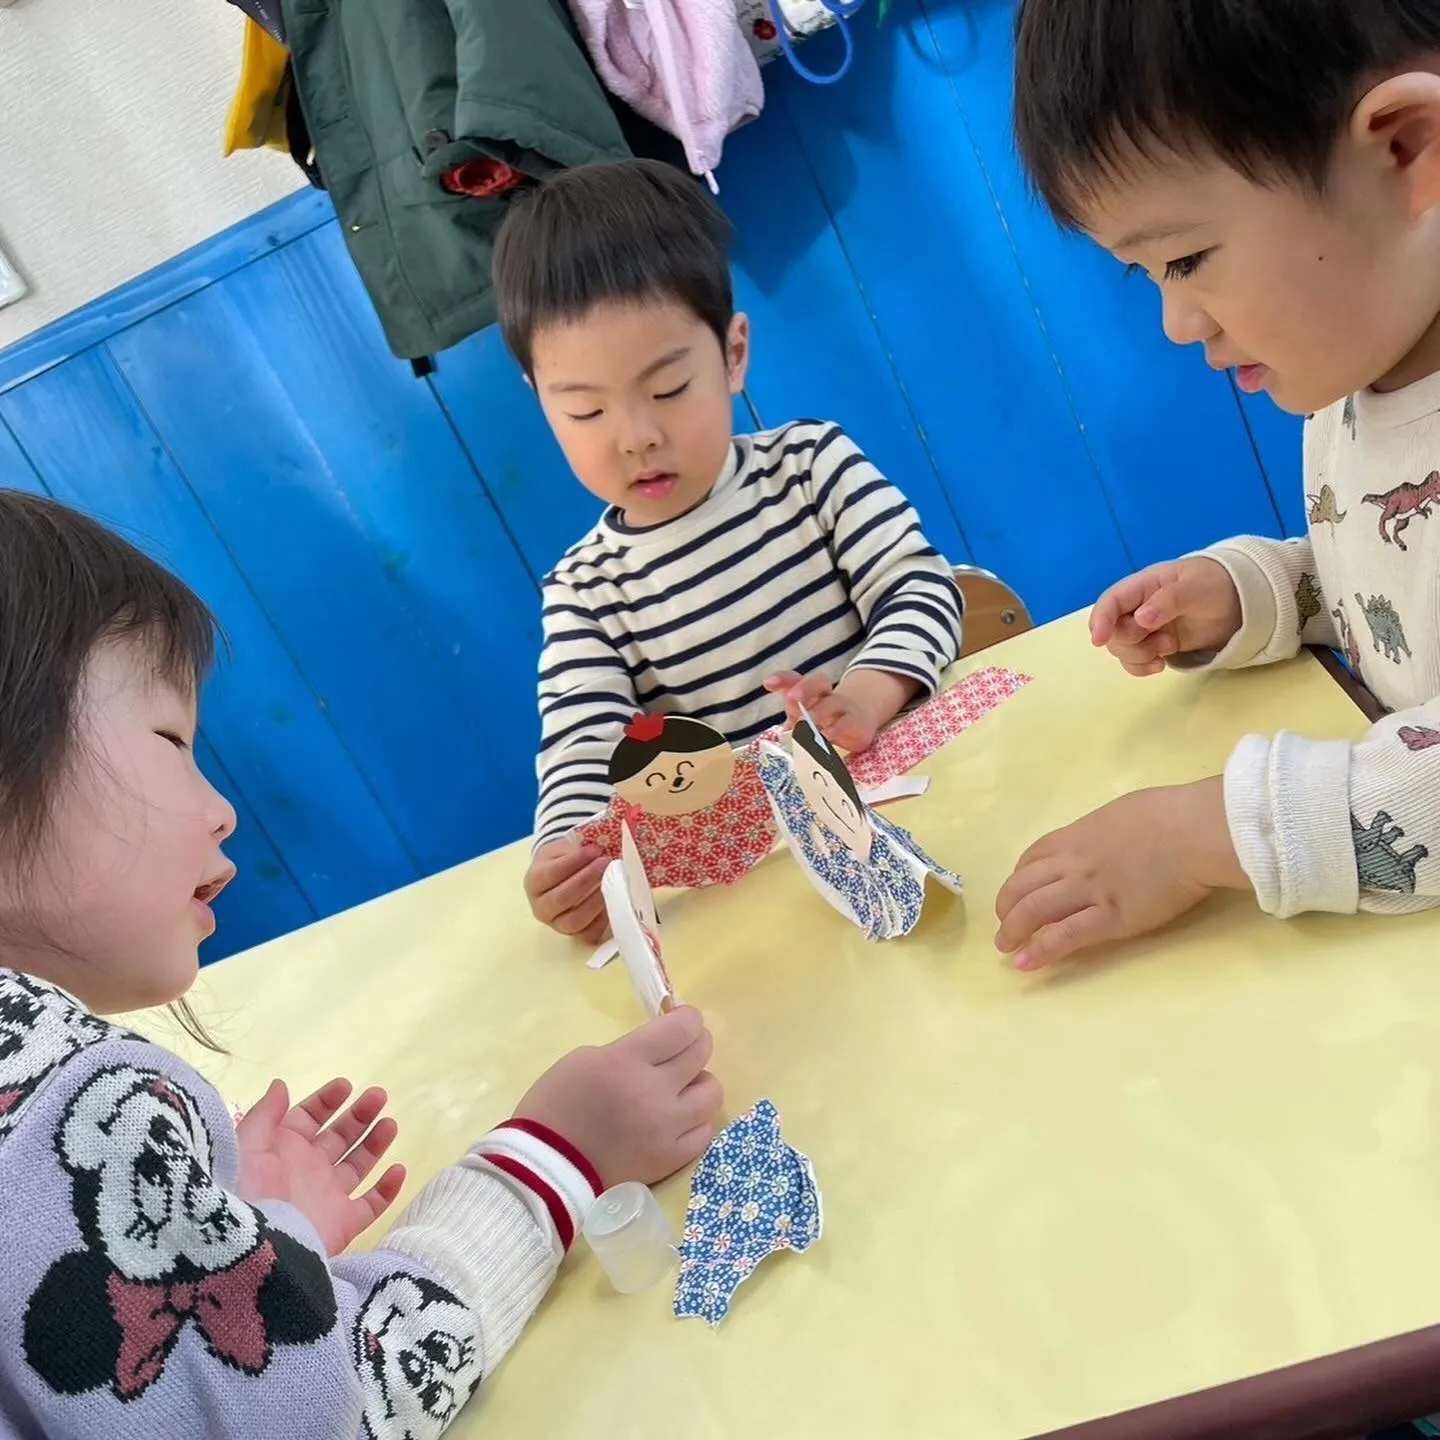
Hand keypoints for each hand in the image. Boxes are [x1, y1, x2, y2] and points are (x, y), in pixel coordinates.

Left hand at [235, 1078, 405, 1254]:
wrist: (250, 1248)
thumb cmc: (246, 1191)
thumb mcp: (246, 1146)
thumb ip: (265, 1115)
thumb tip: (282, 1084)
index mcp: (284, 1149)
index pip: (310, 1117)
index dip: (327, 1100)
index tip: (346, 1085)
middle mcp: (308, 1169)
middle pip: (340, 1136)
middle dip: (360, 1115)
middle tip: (378, 1096)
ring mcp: (327, 1197)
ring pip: (359, 1165)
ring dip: (376, 1143)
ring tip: (389, 1124)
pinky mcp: (343, 1224)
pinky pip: (372, 1206)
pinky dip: (388, 1190)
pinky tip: (398, 1169)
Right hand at [515, 1006, 722, 1187]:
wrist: (547, 1167)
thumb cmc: (555, 1106)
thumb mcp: (584, 1059)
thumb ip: (627, 1051)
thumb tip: (657, 1050)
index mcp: (627, 1061)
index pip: (682, 1028)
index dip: (689, 1018)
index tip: (681, 1019)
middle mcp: (654, 1092)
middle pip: (700, 1053)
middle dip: (696, 1042)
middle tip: (683, 1047)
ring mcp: (666, 1128)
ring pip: (712, 1094)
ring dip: (699, 1083)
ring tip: (682, 1088)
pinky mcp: (670, 1159)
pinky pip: (704, 1132)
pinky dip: (696, 1121)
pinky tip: (679, 1119)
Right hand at [526, 840, 610, 944]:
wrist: (561, 879)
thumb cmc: (563, 861)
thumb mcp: (563, 849)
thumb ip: (576, 851)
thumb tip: (598, 852)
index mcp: (534, 883)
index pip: (551, 874)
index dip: (574, 862)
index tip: (595, 850)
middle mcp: (541, 907)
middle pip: (561, 899)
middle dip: (586, 880)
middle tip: (606, 864)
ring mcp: (557, 925)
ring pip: (575, 921)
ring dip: (596, 902)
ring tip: (612, 884)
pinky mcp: (575, 936)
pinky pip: (589, 935)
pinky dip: (603, 921)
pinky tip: (614, 903)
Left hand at [764, 670, 900, 752]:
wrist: (859, 719)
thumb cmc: (825, 718)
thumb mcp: (806, 718)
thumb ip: (794, 721)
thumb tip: (785, 731)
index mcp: (810, 691)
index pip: (795, 680)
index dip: (783, 679)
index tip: (769, 683)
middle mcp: (826, 694)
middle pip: (819, 682)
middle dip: (805, 688)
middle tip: (792, 697)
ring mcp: (843, 707)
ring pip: (832, 703)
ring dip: (818, 712)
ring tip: (805, 722)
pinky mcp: (855, 722)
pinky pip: (846, 723)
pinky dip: (836, 729)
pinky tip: (826, 736)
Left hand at [994, 778, 1247, 969]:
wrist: (1194, 831)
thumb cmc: (1168, 815)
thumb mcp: (1119, 814)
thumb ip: (1101, 834)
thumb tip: (1101, 842)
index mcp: (1074, 837)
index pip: (1031, 859)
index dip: (1017, 879)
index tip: (1015, 895)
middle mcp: (1072, 864)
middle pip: (1022, 887)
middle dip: (1006, 908)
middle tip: (1003, 926)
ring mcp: (1088, 891)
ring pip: (1034, 911)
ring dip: (1013, 931)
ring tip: (1007, 947)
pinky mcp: (1111, 917)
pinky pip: (1065, 936)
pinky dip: (1041, 950)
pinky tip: (1026, 963)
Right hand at [1090, 559, 1241, 675]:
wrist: (1238, 601)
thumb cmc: (1214, 584)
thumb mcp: (1195, 587)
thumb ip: (1168, 601)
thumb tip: (1141, 619)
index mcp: (1141, 587)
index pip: (1110, 602)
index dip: (1100, 620)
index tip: (1099, 640)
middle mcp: (1135, 609)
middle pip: (1113, 632)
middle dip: (1133, 643)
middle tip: (1165, 641)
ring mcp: (1143, 629)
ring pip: (1121, 650)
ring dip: (1141, 655)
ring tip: (1171, 646)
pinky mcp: (1153, 646)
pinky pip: (1133, 662)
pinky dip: (1142, 668)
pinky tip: (1161, 664)